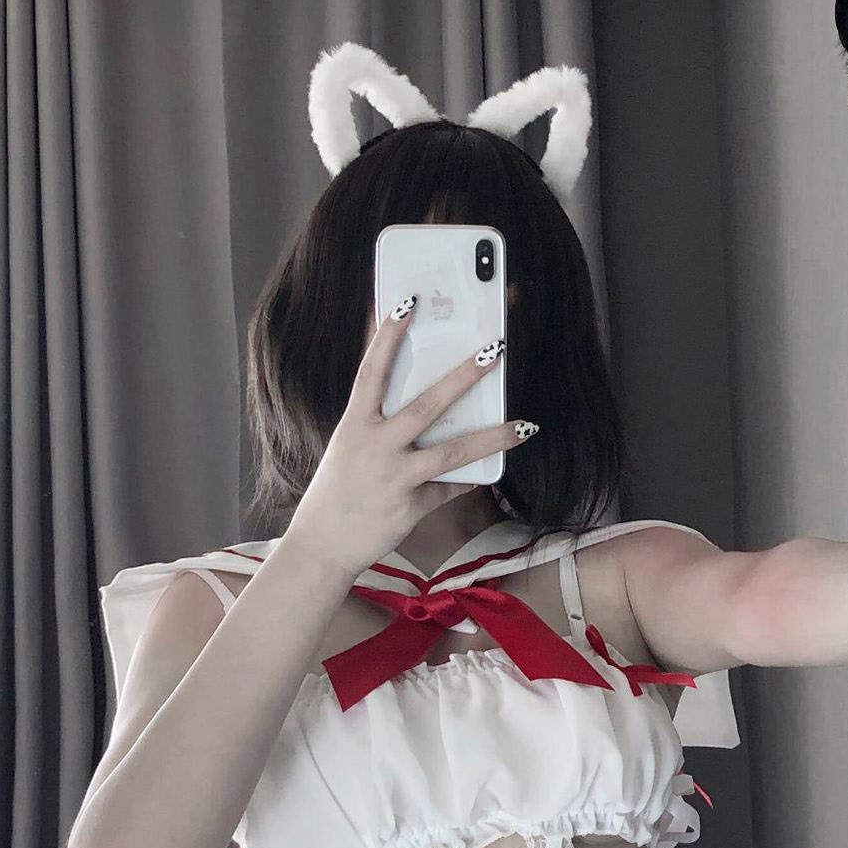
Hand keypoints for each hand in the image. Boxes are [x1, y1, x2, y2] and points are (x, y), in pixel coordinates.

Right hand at [279, 295, 538, 579]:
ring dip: (491, 436)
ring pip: (451, 452)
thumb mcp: (351, 446)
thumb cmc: (339, 489)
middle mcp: (375, 446)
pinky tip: (493, 472)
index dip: (388, 335)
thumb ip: (380, 423)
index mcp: (355, 424)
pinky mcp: (411, 506)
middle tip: (495, 349)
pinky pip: (450, 489)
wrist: (323, 544)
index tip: (408, 302)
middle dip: (463, 376)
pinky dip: (471, 481)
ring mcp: (394, 477)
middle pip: (425, 405)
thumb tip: (426, 402)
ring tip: (524, 424)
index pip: (373, 371)